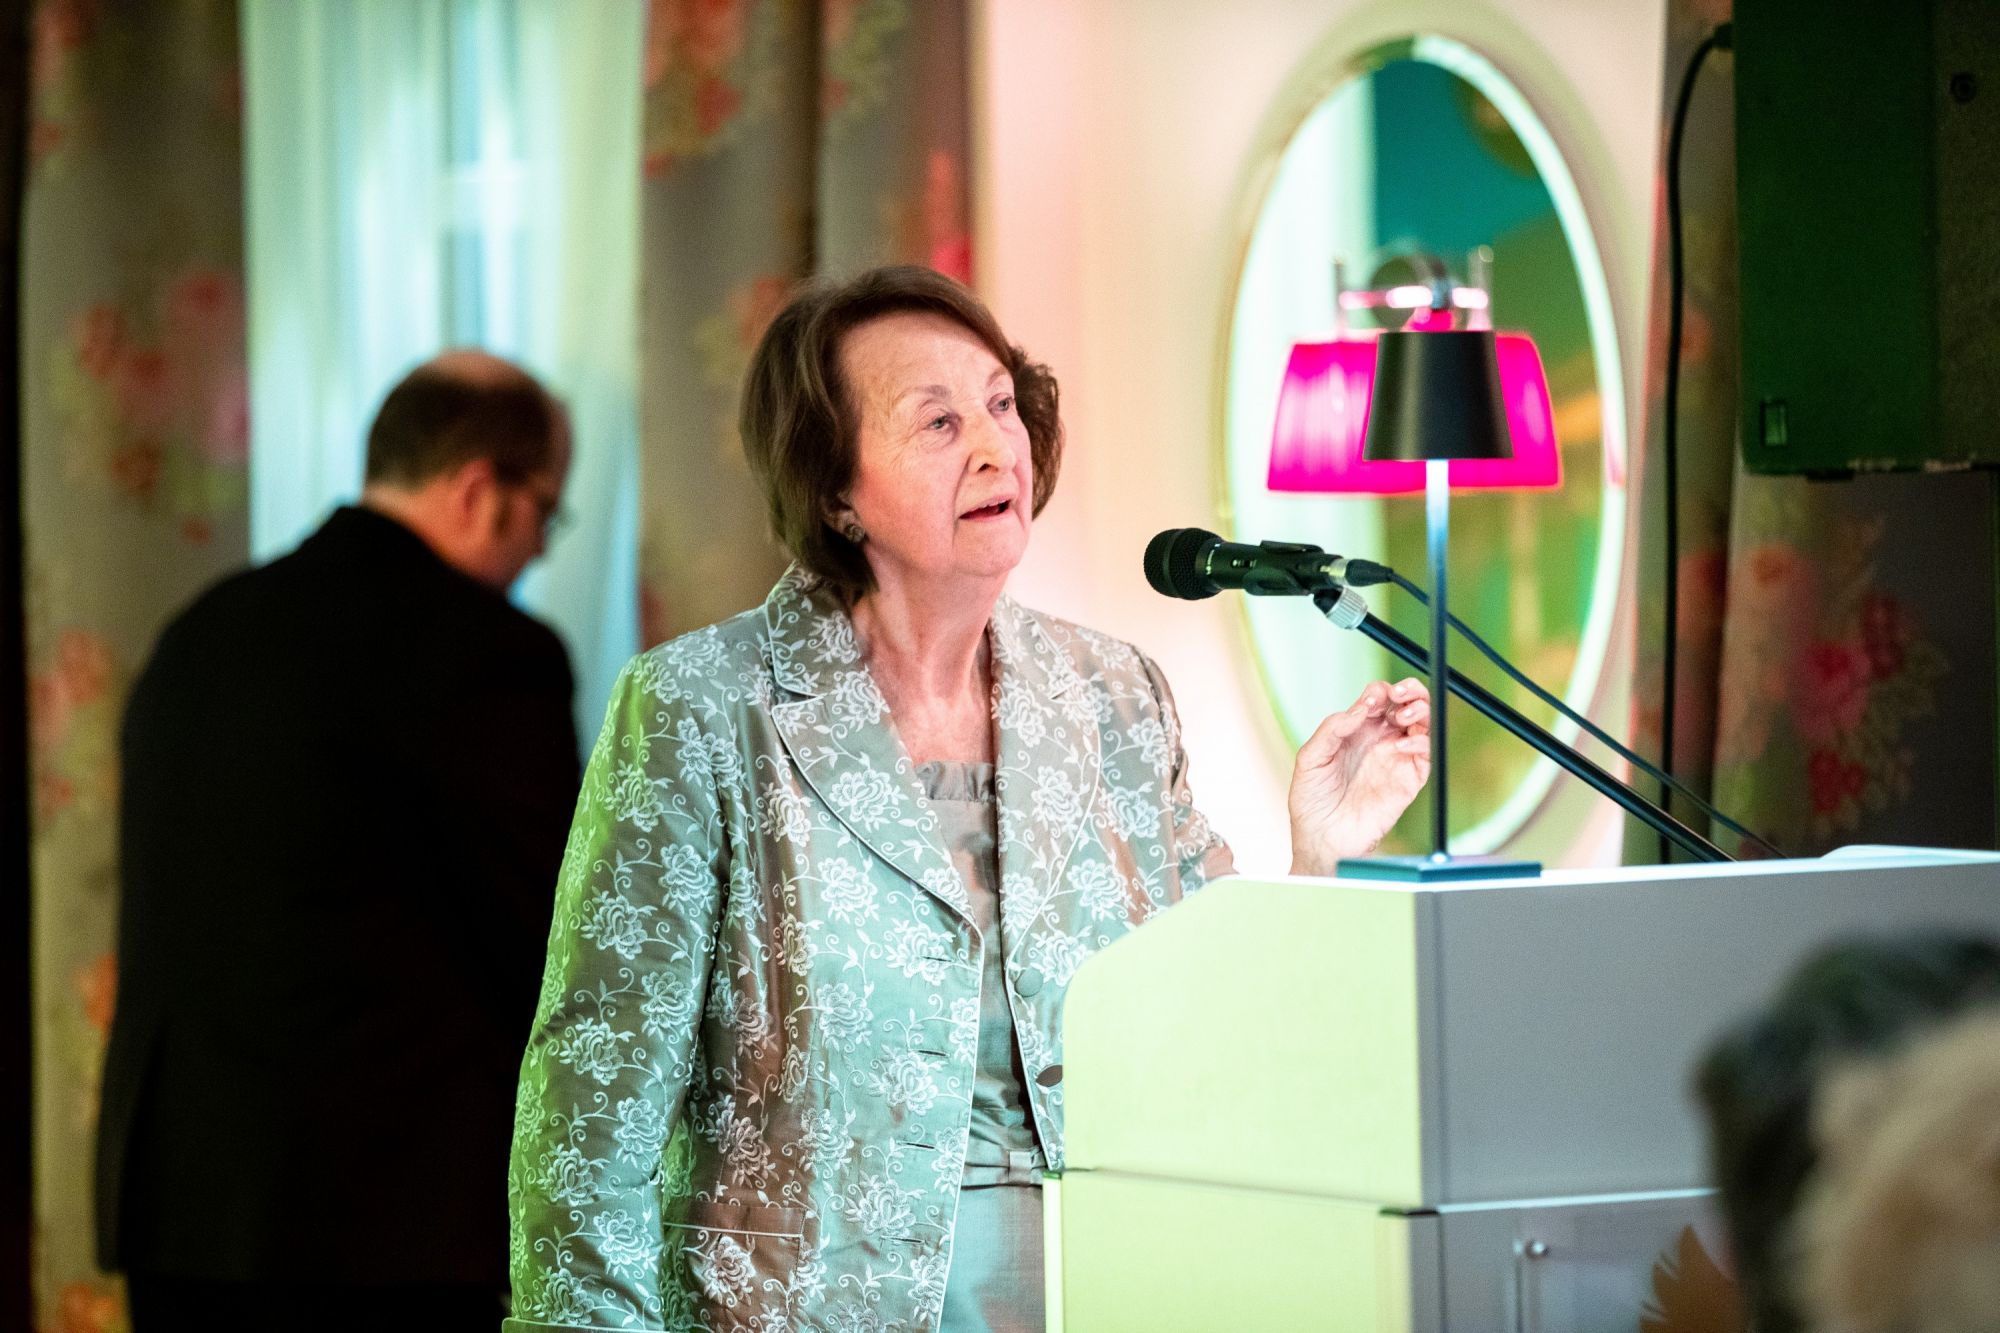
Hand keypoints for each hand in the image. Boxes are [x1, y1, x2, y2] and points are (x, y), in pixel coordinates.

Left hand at [1287, 677, 1431, 874]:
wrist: (1322, 839)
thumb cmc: (1312, 801)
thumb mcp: (1311, 757)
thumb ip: (1333, 728)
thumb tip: (1361, 707)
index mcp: (1356, 732)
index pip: (1378, 699)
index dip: (1380, 691)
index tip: (1372, 697)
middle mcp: (1379, 741)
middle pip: (1406, 705)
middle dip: (1409, 691)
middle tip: (1401, 693)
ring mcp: (1395, 759)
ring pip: (1421, 724)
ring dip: (1419, 710)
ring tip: (1403, 715)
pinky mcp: (1408, 780)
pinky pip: (1425, 754)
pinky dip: (1420, 742)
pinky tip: (1402, 745)